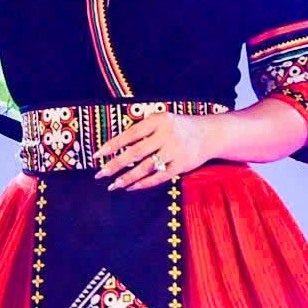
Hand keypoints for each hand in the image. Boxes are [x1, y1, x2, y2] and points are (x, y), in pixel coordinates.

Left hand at [95, 110, 210, 191]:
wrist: (209, 134)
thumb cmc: (178, 128)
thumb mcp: (161, 121)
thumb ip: (142, 130)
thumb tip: (114, 148)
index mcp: (159, 120)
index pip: (131, 133)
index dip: (113, 144)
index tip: (97, 155)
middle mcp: (167, 134)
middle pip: (136, 152)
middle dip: (116, 164)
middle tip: (100, 174)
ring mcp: (175, 150)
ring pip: (146, 167)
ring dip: (127, 177)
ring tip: (113, 185)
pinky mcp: (182, 165)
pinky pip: (159, 177)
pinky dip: (144, 183)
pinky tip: (131, 187)